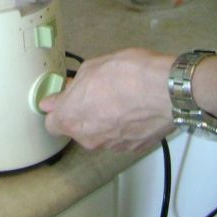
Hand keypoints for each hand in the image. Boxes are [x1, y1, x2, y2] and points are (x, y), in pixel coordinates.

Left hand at [39, 49, 173, 151]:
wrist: (166, 91)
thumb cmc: (125, 74)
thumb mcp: (91, 68)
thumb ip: (71, 88)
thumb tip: (57, 98)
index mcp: (71, 118)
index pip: (51, 123)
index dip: (58, 110)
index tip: (66, 98)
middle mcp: (88, 138)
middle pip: (77, 129)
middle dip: (82, 114)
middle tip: (96, 94)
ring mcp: (112, 146)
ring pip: (99, 135)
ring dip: (104, 121)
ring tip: (120, 100)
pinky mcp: (133, 148)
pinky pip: (121, 138)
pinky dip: (123, 127)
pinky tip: (134, 110)